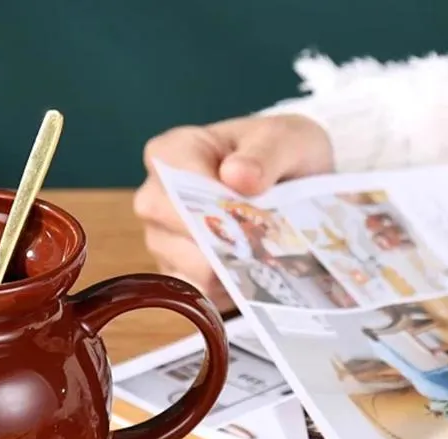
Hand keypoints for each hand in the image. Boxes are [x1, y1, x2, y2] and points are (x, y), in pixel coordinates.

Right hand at [133, 114, 332, 308]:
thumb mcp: (284, 138)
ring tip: (264, 250)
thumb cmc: (276, 154)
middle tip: (262, 233)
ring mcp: (164, 240)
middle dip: (223, 237)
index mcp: (172, 153)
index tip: (248, 201)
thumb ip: (264, 153)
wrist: (290, 182)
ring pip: (190, 265)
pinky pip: (199, 291)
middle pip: (175, 227)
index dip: (211, 198)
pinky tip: (254, 269)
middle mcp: (157, 198)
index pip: (175, 180)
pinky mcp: (180, 274)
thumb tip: (238, 176)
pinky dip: (231, 286)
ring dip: (232, 265)